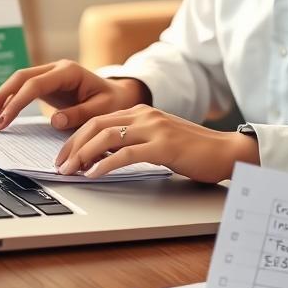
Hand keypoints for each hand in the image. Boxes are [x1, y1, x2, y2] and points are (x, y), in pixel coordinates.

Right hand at [0, 60, 150, 129]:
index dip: (17, 102)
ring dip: (2, 98)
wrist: (120, 96)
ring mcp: (51, 75)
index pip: (35, 84)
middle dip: (1, 97)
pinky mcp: (48, 84)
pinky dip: (11, 100)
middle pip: (21, 78)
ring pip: (19, 81)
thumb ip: (80, 114)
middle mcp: (57, 69)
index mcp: (69, 72)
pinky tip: (1, 114)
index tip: (4, 121)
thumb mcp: (102, 110)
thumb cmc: (114, 103)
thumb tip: (55, 120)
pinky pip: (24, 89)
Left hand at [54, 105, 259, 183]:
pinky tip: (94, 174)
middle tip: (60, 165)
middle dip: (73, 146)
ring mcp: (154, 128)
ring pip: (106, 137)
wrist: (226, 152)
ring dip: (83, 155)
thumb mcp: (158, 142)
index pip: (98, 120)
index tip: (64, 156)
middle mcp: (145, 115)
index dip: (76, 138)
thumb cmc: (194, 151)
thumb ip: (133, 143)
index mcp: (142, 112)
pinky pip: (126, 154)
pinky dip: (104, 165)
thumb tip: (102, 157)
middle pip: (96, 125)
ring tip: (72, 171)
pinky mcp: (163, 146)